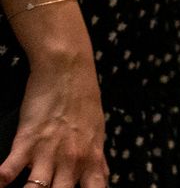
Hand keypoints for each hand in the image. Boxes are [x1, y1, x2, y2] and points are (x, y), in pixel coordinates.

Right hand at [0, 47, 108, 187]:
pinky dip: (1, 179)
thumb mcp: (97, 131)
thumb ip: (97, 159)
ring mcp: (48, 153)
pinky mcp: (26, 142)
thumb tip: (102, 176)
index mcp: (91, 159)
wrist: (67, 69)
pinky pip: (10, 169)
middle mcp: (72, 160)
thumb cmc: (84, 99)